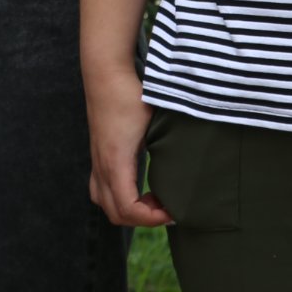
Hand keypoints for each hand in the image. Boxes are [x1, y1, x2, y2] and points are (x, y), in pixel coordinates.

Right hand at [86, 67, 174, 226]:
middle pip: (115, 213)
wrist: (105, 72)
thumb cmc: (131, 94)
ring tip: (152, 198)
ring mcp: (96, 160)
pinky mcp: (97, 154)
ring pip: (103, 203)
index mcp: (117, 161)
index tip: (174, 211)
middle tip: (167, 207)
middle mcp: (102, 165)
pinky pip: (100, 189)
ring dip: (128, 210)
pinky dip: (117, 198)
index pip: (128, 209)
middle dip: (143, 219)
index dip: (152, 219)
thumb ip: (171, 147)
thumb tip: (195, 167)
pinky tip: (138, 185)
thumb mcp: (156, 122)